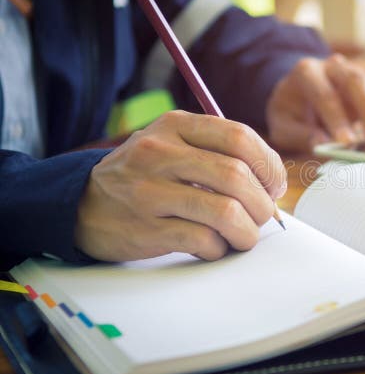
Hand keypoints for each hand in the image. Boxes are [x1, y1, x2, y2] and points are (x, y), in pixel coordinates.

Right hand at [75, 111, 286, 260]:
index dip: (269, 165)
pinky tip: (214, 246)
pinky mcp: (144, 228)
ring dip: (247, 231)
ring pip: (225, 211)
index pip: (240, 138)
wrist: (80, 204)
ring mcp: (149, 191)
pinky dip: (219, 248)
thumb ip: (218, 153)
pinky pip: (203, 240)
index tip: (274, 186)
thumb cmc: (145, 175)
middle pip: (237, 176)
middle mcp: (160, 152)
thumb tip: (273, 185)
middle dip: (262, 203)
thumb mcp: (173, 144)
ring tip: (244, 236)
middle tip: (263, 216)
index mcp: (176, 125)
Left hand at [266, 54, 364, 151]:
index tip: (347, 141)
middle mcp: (334, 65)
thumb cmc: (292, 112)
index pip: (324, 93)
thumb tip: (321, 141)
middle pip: (357, 79)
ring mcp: (358, 68)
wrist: (300, 95)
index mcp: (307, 73)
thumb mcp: (283, 125)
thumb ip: (299, 134)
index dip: (336, 117)